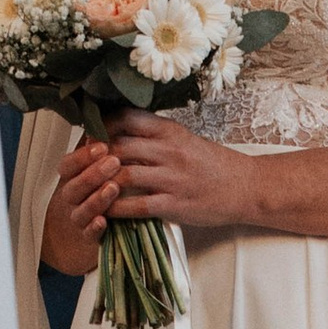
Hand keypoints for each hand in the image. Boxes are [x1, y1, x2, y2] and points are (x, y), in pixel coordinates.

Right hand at [41, 141, 118, 276]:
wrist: (99, 223)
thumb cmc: (103, 186)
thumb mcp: (100, 164)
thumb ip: (100, 149)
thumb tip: (107, 121)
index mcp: (73, 178)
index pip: (67, 166)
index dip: (82, 157)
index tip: (102, 146)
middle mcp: (73, 198)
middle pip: (73, 187)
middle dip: (92, 174)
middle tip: (113, 162)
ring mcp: (80, 219)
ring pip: (80, 211)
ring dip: (96, 199)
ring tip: (113, 188)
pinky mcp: (91, 238)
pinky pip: (87, 235)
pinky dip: (93, 229)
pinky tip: (103, 222)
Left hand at [101, 111, 246, 234]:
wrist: (246, 187)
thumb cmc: (213, 163)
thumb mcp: (184, 139)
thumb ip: (155, 135)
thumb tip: (118, 131)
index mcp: (170, 130)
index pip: (126, 118)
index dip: (101, 126)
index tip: (90, 136)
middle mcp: (169, 150)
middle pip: (118, 146)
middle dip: (93, 156)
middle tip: (81, 165)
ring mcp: (172, 178)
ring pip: (122, 174)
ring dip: (100, 182)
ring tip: (88, 188)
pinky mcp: (174, 204)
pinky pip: (136, 205)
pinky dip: (115, 208)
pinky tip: (105, 210)